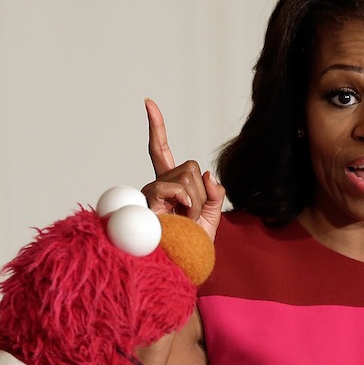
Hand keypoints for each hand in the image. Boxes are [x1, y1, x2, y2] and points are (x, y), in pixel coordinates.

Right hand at [141, 98, 224, 240]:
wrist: (184, 262)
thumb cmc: (193, 242)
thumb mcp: (213, 215)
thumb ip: (215, 193)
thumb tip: (207, 173)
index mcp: (171, 184)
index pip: (160, 149)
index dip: (155, 127)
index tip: (148, 102)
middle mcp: (157, 184)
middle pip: (190, 167)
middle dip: (202, 193)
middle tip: (193, 215)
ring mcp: (151, 192)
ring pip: (187, 177)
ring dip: (196, 202)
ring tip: (186, 220)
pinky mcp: (148, 201)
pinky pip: (173, 187)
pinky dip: (186, 201)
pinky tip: (181, 216)